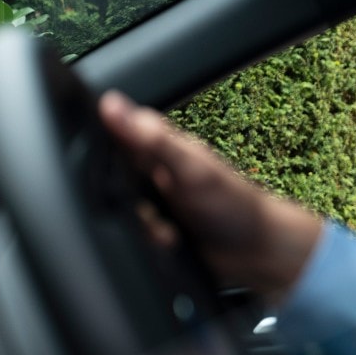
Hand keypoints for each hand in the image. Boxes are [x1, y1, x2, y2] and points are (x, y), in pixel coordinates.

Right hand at [98, 90, 321, 304]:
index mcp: (159, 147)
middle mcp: (150, 172)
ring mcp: (151, 203)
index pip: (112, 135)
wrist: (255, 251)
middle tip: (152, 212)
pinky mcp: (152, 229)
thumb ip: (152, 139)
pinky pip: (129, 236)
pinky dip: (148, 242)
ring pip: (116, 212)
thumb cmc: (232, 202)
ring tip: (169, 232)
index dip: (100, 153)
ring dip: (142, 227)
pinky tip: (170, 243)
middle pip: (107, 181)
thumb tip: (112, 103)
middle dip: (121, 203)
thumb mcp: (190, 167)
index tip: (118, 177)